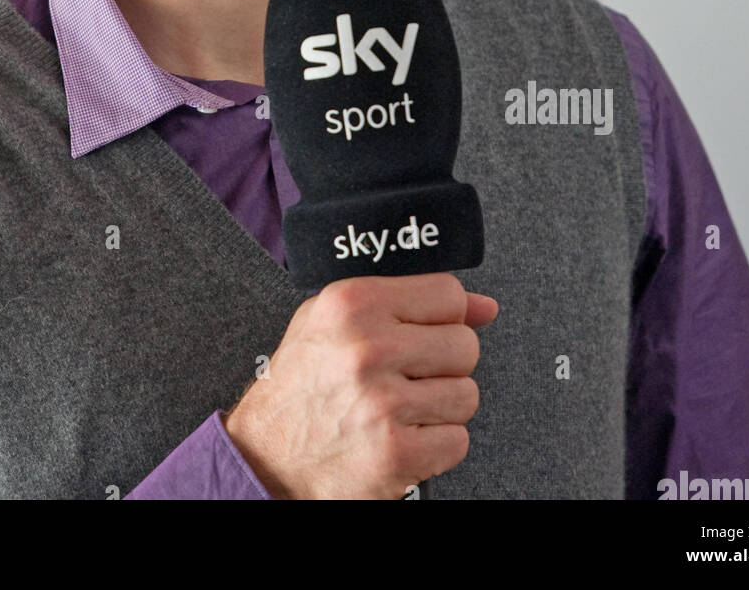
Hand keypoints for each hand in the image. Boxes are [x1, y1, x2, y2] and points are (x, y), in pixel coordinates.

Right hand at [223, 273, 497, 498]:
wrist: (265, 457)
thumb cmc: (301, 385)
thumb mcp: (337, 322)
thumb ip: (409, 302)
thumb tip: (483, 307)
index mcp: (352, 304)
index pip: (447, 293)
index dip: (445, 317)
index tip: (428, 331)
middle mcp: (367, 348)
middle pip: (464, 345)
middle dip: (444, 365)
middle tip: (409, 377)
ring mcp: (383, 402)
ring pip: (467, 394)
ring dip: (441, 408)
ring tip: (402, 409)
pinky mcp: (395, 452)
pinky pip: (457, 441)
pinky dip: (437, 446)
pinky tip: (403, 436)